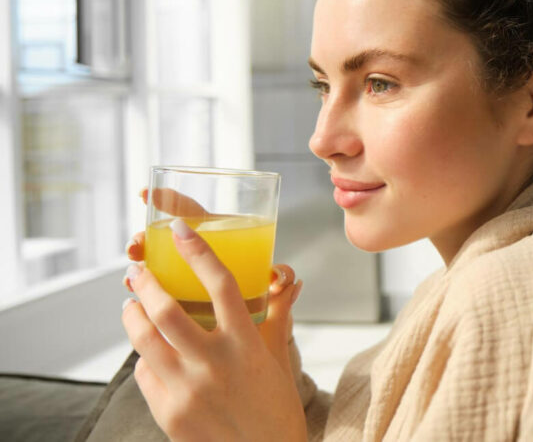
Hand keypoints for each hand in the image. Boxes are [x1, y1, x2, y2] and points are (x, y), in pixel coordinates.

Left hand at [123, 194, 304, 440]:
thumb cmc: (276, 408)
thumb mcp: (278, 359)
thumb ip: (277, 317)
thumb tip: (290, 281)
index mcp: (246, 344)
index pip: (220, 284)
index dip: (198, 251)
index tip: (180, 230)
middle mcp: (214, 363)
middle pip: (167, 309)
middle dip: (146, 282)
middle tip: (138, 270)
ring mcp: (186, 389)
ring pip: (144, 339)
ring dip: (132, 315)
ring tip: (131, 305)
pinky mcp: (167, 413)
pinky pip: (144, 373)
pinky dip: (143, 356)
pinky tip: (147, 351)